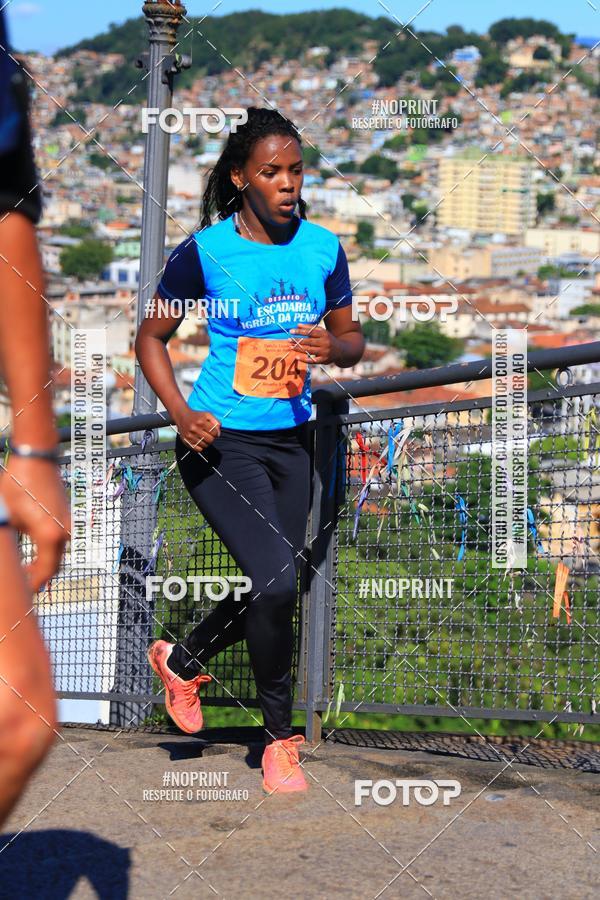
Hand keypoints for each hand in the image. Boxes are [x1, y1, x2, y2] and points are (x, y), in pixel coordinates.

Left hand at [0, 457, 69, 591]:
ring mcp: (67, 523)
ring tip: (29, 569)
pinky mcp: (66, 515)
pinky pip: (60, 540)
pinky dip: (49, 550)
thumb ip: (15, 539)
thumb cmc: (19, 484)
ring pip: (58, 552)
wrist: (36, 459)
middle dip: (41, 576)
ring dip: (45, 563)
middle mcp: (64, 531)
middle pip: (54, 564)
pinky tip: (36, 551)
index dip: (34, 583)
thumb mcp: (9, 517)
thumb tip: (13, 555)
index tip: (25, 591)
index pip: (44, 569)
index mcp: (49, 535)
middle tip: (26, 584)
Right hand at [175, 406, 220, 450]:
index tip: (213, 432)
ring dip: (206, 443)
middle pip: (210, 440)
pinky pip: (198, 449)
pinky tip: (199, 441)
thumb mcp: (208, 415)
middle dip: (212, 438)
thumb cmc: (197, 416)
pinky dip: (200, 447)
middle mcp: (194, 429)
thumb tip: (218, 434)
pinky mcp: (186, 441)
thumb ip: (216, 422)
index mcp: (201, 422)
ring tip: (204, 438)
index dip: (216, 433)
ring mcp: (189, 435)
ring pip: (204, 445)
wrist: (182, 417)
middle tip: (209, 435)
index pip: (214, 433)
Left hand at [289, 323, 339, 364]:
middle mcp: (325, 342)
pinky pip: (312, 360)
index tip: (291, 331)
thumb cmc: (328, 339)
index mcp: (324, 334)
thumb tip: (298, 324)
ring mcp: (325, 352)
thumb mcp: (322, 331)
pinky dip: (304, 359)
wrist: (341, 350)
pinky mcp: (324, 360)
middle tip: (288, 340)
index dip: (300, 331)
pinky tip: (297, 357)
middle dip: (298, 341)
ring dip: (299, 349)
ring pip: (309, 350)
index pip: (310, 332)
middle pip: (309, 341)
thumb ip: (311, 327)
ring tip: (290, 347)